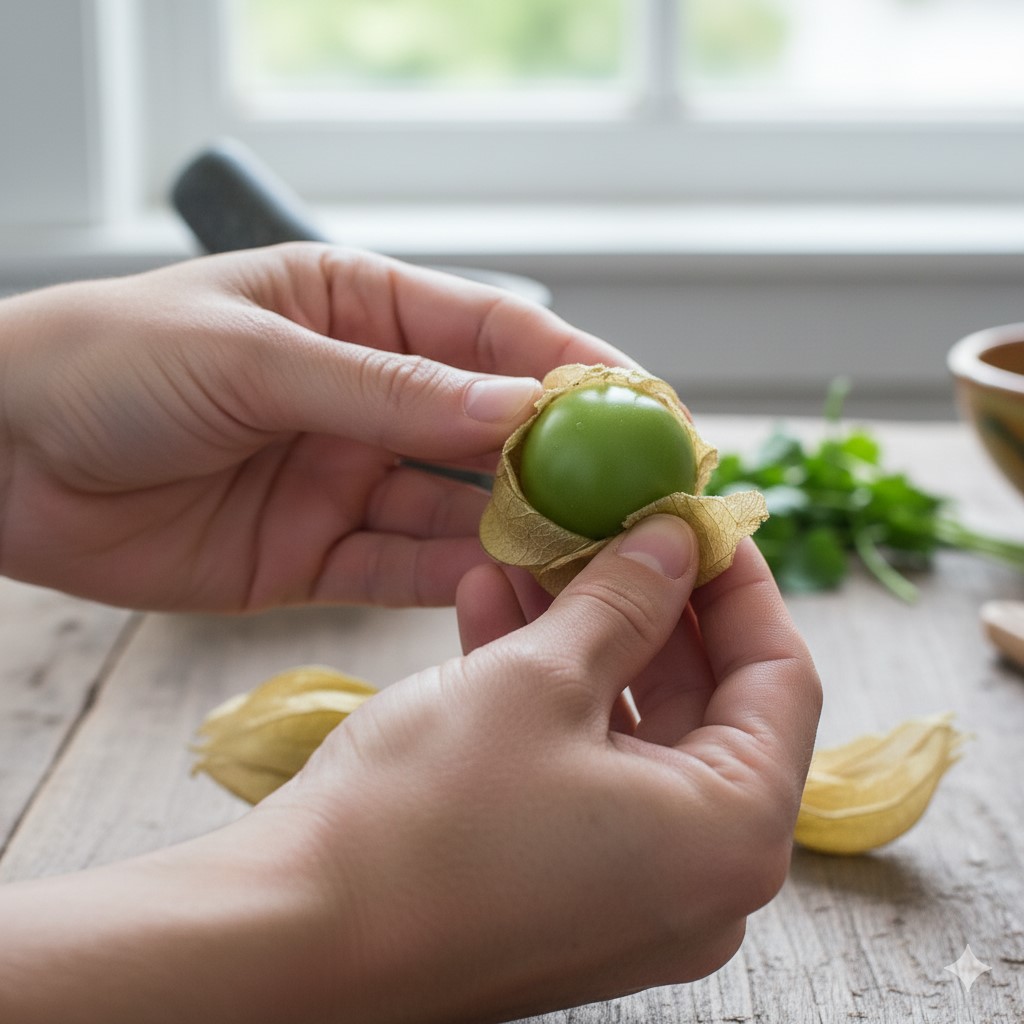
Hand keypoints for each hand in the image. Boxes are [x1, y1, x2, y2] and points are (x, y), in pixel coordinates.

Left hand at [0, 244, 628, 609]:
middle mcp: (363, 396)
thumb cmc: (106, 363)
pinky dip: (456, 578)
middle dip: (564, 461)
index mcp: (355, 312)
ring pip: (457, 506)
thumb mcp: (254, 356)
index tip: (646, 404)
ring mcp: (345, 477)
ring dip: (521, 528)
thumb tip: (519, 410)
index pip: (489, 333)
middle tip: (638, 495)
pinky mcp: (316, 554)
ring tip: (593, 553)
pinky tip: (511, 587)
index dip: (573, 367)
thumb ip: (390, 391)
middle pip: (488, 429)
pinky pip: (403, 567)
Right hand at [260, 518, 821, 1021]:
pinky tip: (490, 614)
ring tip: (529, 558)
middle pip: (706, 703)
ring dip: (583, 638)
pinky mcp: (564, 888)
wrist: (290, 939)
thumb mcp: (539, 679)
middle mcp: (699, 880)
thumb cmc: (424, 818)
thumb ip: (624, 601)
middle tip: (609, 529)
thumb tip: (674, 543)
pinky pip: (584, 770)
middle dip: (647, 603)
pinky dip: (549, 695)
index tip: (696, 521)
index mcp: (730, 836)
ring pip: (632, 731)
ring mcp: (630, 892)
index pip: (781, 678)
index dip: (739, 584)